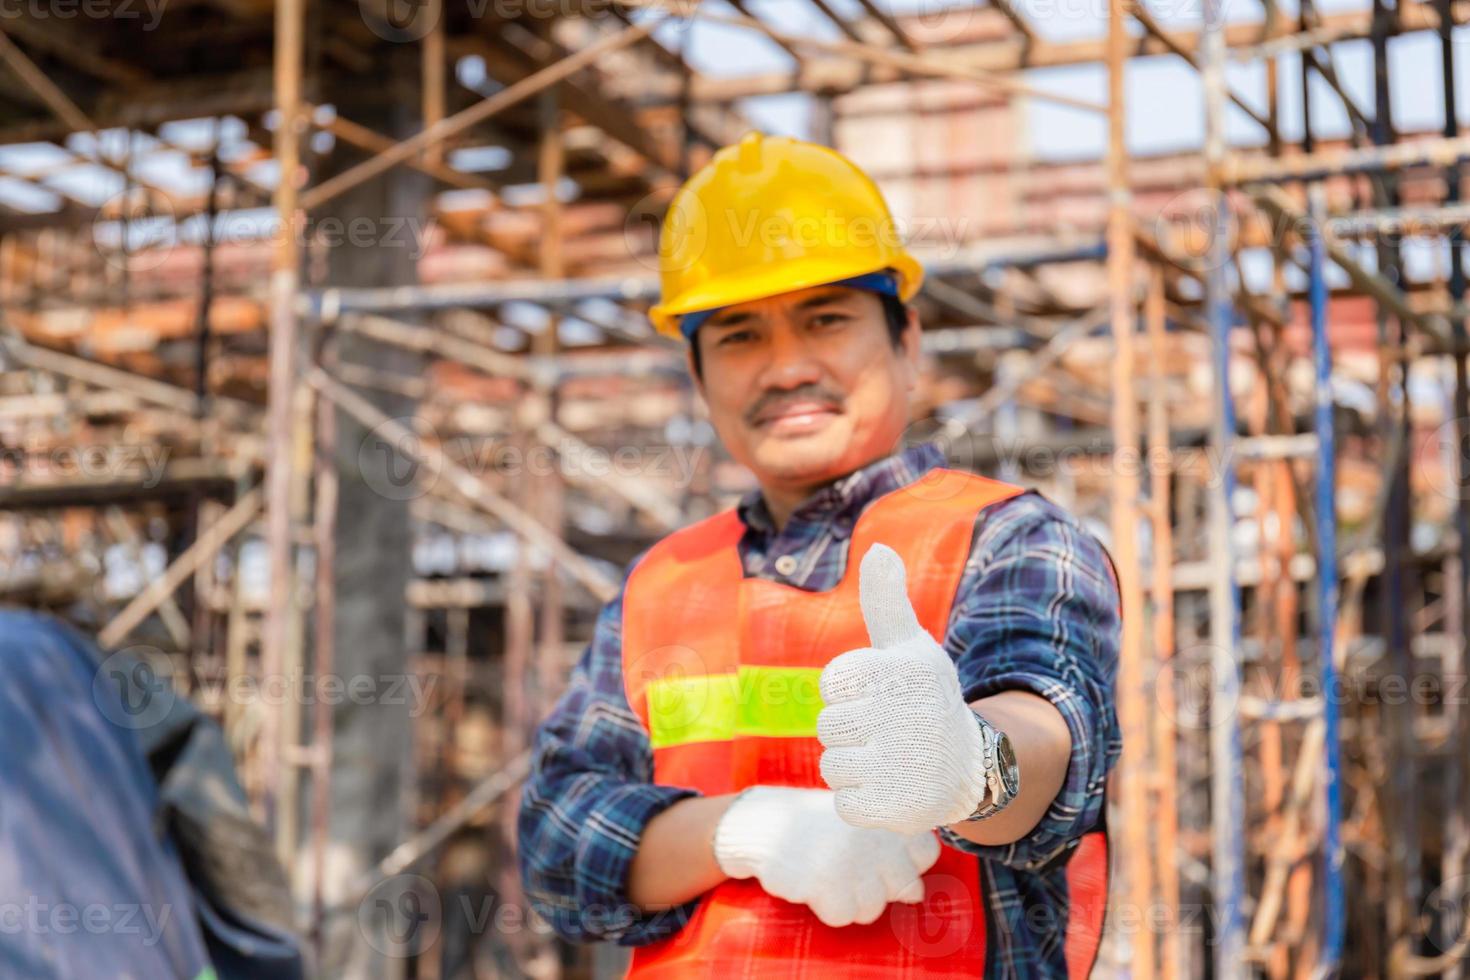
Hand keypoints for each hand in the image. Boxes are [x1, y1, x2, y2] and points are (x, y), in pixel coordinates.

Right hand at [712, 786, 939, 926]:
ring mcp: (852, 859)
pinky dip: (826, 906)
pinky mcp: (826, 882)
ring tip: (827, 871)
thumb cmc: (817, 825)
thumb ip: (894, 853)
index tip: (878, 852)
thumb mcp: (859, 824)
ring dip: (849, 899)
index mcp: (886, 814)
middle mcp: (875, 835)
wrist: (762, 820)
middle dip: (877, 885)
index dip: (904, 861)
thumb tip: (916, 894)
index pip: (926, 852)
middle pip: (904, 886)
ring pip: (873, 908)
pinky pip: (842, 916)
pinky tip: (811, 881)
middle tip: (847, 864)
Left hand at [816, 543, 990, 834]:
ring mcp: (898, 764)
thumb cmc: (925, 700)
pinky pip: (844, 802)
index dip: (850, 693)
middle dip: (851, 731)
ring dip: (854, 766)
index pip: (833, 684)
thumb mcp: (909, 647)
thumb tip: (878, 548)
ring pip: (832, 764)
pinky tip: (893, 788)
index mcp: (901, 671)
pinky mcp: (893, 807)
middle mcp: (902, 715)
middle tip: (890, 732)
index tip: (883, 696)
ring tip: (891, 759)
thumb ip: (885, 602)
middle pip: (828, 725)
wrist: (967, 768)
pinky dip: (862, 800)